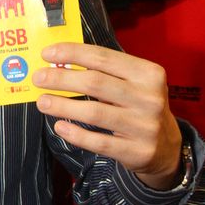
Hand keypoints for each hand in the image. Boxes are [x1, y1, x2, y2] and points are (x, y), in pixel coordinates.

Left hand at [33, 42, 181, 188]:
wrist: (167, 147)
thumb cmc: (139, 107)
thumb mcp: (134, 84)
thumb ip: (105, 73)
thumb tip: (60, 63)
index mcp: (148, 74)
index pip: (103, 58)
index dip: (72, 53)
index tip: (47, 54)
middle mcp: (149, 98)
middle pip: (95, 83)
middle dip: (61, 79)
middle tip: (38, 78)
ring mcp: (144, 126)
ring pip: (94, 112)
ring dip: (63, 105)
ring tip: (42, 102)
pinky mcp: (137, 151)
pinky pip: (99, 142)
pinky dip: (76, 134)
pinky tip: (60, 126)